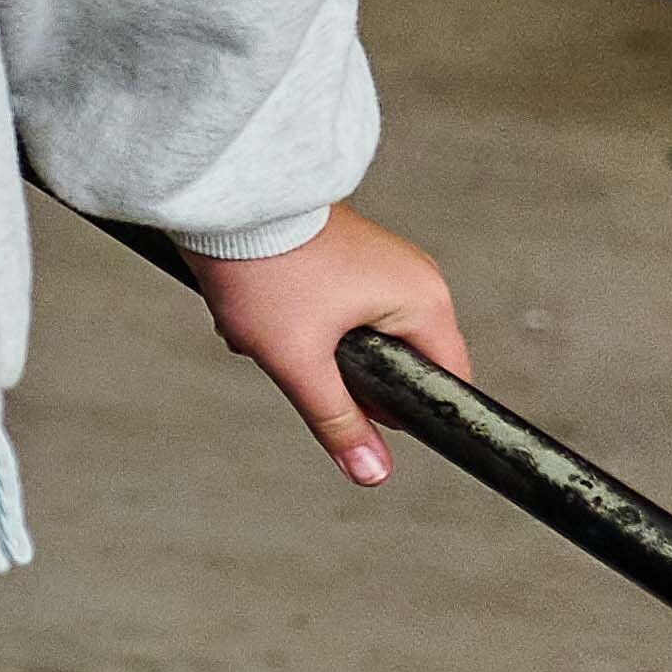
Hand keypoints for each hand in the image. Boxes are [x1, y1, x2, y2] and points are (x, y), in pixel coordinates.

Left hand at [190, 205, 468, 487]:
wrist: (223, 198)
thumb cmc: (266, 267)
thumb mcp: (300, 361)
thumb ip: (338, 421)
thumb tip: (372, 473)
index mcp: (425, 301)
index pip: (448, 381)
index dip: (405, 411)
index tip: (359, 413)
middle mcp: (414, 277)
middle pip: (397, 362)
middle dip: (339, 374)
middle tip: (298, 355)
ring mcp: (381, 263)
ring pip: (355, 339)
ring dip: (308, 347)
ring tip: (272, 324)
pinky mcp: (346, 255)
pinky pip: (333, 310)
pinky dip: (296, 320)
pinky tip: (262, 306)